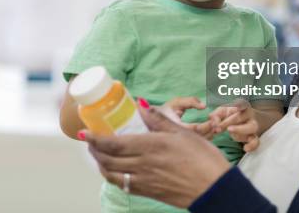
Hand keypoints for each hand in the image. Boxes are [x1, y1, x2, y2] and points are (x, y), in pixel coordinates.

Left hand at [81, 102, 230, 207]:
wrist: (214, 190)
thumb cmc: (203, 159)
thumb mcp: (182, 133)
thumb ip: (159, 119)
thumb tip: (141, 106)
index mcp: (149, 147)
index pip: (112, 143)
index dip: (94, 138)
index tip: (83, 132)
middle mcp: (142, 165)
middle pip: (107, 159)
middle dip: (94, 150)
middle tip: (90, 141)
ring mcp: (144, 181)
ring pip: (112, 174)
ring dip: (101, 164)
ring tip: (99, 154)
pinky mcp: (149, 192)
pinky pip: (123, 185)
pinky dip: (113, 177)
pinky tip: (116, 170)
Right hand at [158, 97, 214, 139]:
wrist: (152, 123)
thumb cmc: (166, 111)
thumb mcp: (176, 103)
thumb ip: (190, 101)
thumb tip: (204, 106)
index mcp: (178, 128)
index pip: (197, 129)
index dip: (207, 124)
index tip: (213, 117)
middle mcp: (181, 138)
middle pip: (201, 138)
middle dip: (212, 130)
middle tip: (218, 123)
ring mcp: (184, 143)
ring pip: (201, 142)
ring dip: (212, 135)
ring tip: (217, 126)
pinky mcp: (187, 144)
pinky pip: (200, 143)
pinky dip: (208, 137)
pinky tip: (212, 130)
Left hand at [209, 100, 260, 151]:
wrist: (242, 122)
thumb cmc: (230, 115)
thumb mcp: (222, 112)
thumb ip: (215, 115)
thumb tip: (212, 120)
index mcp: (241, 106)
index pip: (241, 104)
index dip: (239, 106)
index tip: (235, 108)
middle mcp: (248, 115)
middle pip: (241, 116)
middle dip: (229, 122)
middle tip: (218, 127)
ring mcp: (252, 126)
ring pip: (251, 127)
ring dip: (240, 130)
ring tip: (229, 131)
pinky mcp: (253, 136)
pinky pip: (256, 141)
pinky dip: (252, 145)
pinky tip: (245, 148)